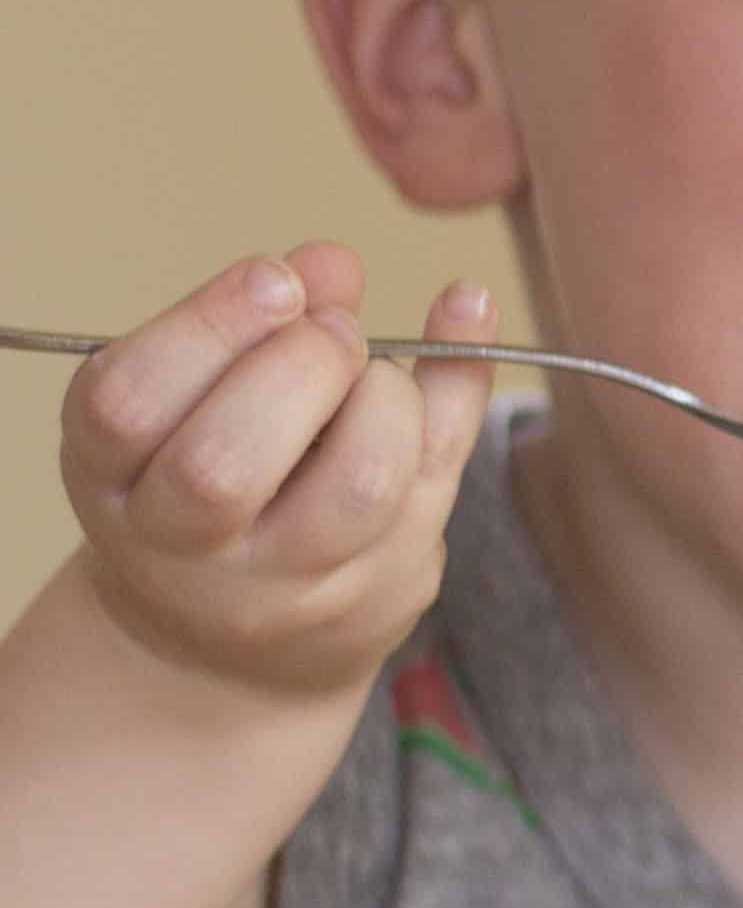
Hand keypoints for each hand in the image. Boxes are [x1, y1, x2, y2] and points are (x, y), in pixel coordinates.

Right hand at [61, 249, 489, 710]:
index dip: (210, 326)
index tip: (274, 281)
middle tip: (331, 333)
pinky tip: (466, 305)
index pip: (128, 405)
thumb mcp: (185, 404)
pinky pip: (444, 471)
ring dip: (385, 391)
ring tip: (374, 373)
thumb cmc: (200, 484)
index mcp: (111, 479)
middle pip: (227, 464)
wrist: (228, 643)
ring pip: (358, 484)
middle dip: (300, 363)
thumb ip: (249, 327)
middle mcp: (186, 550)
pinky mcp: (388, 582)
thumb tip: (328, 264)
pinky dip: (466, 375)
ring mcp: (294, 583)